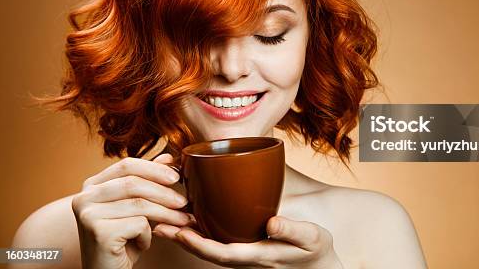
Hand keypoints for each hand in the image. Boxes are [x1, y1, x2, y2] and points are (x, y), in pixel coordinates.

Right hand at [71, 154, 192, 268]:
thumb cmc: (122, 241)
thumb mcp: (136, 208)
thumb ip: (147, 182)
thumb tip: (168, 157)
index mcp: (92, 186)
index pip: (126, 165)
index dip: (154, 168)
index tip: (176, 176)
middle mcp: (84, 197)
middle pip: (134, 183)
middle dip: (165, 192)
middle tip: (184, 202)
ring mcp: (88, 214)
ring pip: (140, 204)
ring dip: (167, 213)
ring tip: (183, 220)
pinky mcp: (98, 232)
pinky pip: (138, 224)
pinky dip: (148, 234)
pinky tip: (144, 243)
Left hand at [154, 216, 343, 267]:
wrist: (320, 265)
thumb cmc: (315, 251)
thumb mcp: (312, 238)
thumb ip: (293, 231)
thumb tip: (272, 223)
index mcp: (258, 256)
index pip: (222, 253)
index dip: (199, 244)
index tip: (181, 231)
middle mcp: (245, 255)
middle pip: (206, 249)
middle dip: (182, 238)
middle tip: (158, 222)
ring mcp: (243, 250)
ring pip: (208, 243)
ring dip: (186, 231)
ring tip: (164, 217)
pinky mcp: (245, 243)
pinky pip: (217, 238)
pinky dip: (200, 227)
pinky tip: (191, 213)